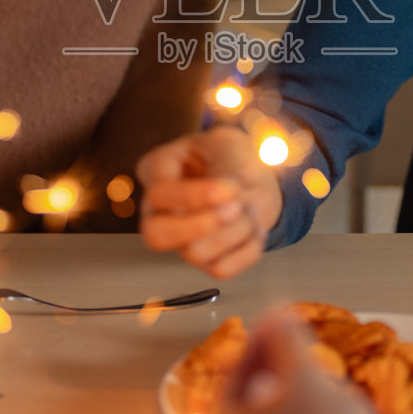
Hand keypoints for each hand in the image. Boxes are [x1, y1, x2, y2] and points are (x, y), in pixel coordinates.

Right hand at [138, 126, 282, 278]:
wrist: (252, 175)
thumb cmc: (230, 154)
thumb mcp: (227, 144)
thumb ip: (223, 165)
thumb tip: (226, 197)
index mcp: (156, 171)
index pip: (159, 193)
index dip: (195, 195)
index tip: (233, 186)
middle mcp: (157, 210)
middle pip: (155, 235)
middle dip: (201, 225)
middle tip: (236, 207)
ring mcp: (178, 239)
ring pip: (193, 254)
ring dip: (235, 232)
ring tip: (252, 209)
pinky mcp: (203, 260)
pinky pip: (220, 269)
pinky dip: (247, 250)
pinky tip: (256, 229)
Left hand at [211, 316, 412, 413]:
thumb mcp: (305, 377)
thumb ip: (287, 341)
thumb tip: (278, 314)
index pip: (235, 376)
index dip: (260, 341)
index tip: (280, 319)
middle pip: (259, 403)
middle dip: (286, 373)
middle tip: (305, 347)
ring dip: (308, 402)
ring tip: (331, 384)